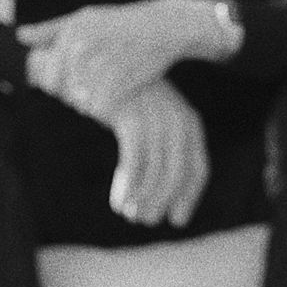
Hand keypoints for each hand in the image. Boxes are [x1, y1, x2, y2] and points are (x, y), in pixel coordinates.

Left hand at [18, 0, 220, 118]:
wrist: (165, 26)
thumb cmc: (119, 25)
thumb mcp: (85, 20)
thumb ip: (50, 30)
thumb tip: (19, 36)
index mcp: (72, 30)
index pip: (49, 77)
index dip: (58, 87)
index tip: (72, 84)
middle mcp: (84, 45)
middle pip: (64, 91)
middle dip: (75, 96)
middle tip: (94, 87)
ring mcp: (102, 62)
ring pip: (82, 102)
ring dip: (92, 103)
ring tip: (107, 89)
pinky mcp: (122, 79)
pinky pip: (101, 107)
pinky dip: (106, 107)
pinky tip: (117, 96)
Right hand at [107, 80, 208, 227]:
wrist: (89, 65)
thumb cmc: (118, 99)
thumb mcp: (146, 121)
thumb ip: (158, 149)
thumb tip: (161, 192)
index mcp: (185, 119)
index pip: (197, 166)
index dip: (188, 197)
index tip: (177, 221)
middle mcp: (174, 116)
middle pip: (178, 170)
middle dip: (164, 200)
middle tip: (147, 221)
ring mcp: (153, 114)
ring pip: (156, 168)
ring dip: (144, 197)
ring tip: (130, 214)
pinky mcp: (129, 115)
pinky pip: (134, 160)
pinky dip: (129, 185)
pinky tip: (119, 202)